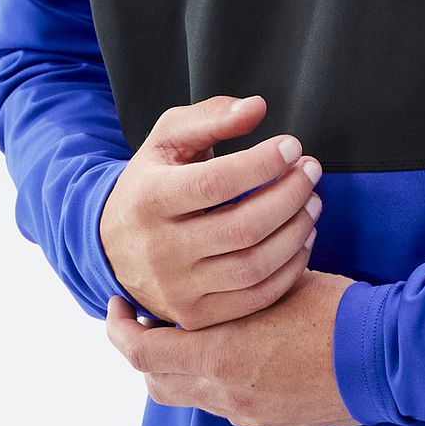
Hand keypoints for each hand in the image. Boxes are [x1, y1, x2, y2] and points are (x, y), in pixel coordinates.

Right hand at [100, 94, 322, 329]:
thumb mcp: (168, 139)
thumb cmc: (152, 181)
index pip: (215, 183)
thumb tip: (257, 109)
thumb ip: (211, 117)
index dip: (261, 164)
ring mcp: (177, 289)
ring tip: (313, 202)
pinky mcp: (195, 316)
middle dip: (289, 196)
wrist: (112, 244)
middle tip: (312, 172)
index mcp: (149, 199)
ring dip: (295, 232)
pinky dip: (289, 270)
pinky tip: (302, 239)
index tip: (292, 147)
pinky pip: (255, 299)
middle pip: (241, 228)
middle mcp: (159, 250)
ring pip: (252, 267)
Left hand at [105, 267, 361, 425]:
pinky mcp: (274, 424)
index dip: (119, 330)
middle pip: (157, 382)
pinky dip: (219, 383)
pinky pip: (228, 406)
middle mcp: (224, 392)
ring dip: (182, 369)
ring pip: (191, 397)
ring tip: (194, 337)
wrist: (386, 359)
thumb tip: (217, 268)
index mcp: (218, 355)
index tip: (118, 307)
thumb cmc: (336, 311)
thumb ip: (237, 287)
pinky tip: (242, 355)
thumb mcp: (279, 283)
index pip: (140, 352)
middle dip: (145, 352)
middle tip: (148, 322)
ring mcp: (249, 414)